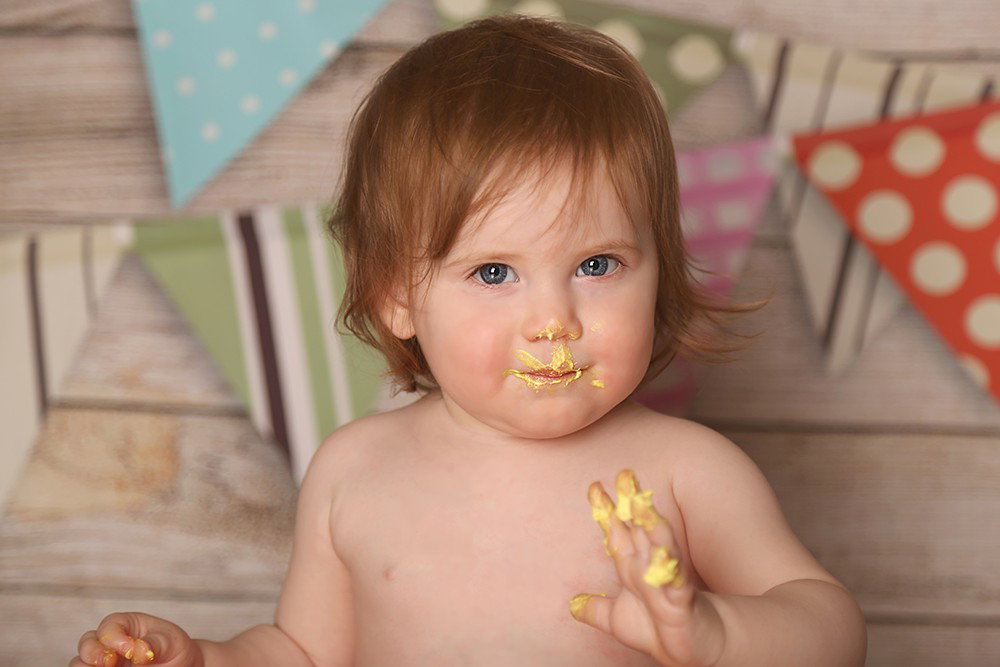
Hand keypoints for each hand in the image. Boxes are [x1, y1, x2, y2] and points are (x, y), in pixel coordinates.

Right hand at [70, 612, 203, 666]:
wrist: (181, 666)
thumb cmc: (173, 649)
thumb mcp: (170, 641)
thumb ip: (155, 643)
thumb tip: (139, 651)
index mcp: (124, 625)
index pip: (110, 626)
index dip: (115, 638)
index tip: (130, 650)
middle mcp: (108, 643)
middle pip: (87, 644)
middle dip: (93, 653)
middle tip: (110, 662)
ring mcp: (103, 663)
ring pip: (80, 663)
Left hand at [570, 470, 724, 666]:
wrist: (693, 650)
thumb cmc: (658, 631)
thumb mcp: (618, 620)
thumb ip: (596, 609)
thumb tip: (572, 605)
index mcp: (633, 567)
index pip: (617, 533)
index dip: (606, 511)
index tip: (593, 486)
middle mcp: (650, 567)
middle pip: (639, 529)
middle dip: (632, 503)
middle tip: (625, 474)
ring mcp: (666, 582)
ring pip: (660, 548)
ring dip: (652, 526)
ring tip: (643, 504)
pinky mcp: (681, 604)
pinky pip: (676, 586)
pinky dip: (671, 573)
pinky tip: (667, 560)